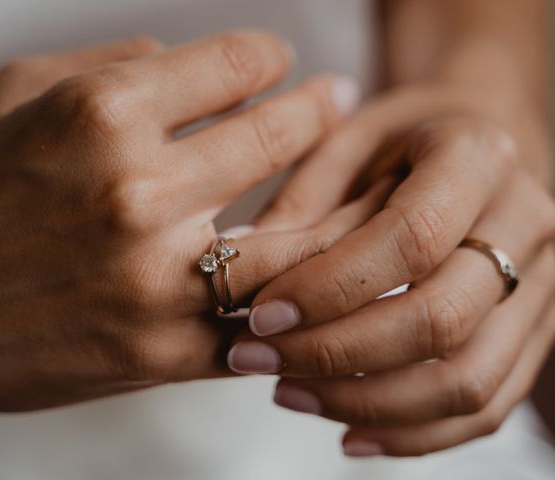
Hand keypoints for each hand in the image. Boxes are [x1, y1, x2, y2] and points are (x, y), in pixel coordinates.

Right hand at [0, 30, 385, 413]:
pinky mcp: (164, 348)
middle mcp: (137, 191)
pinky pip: (260, 316)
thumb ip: (113, 64)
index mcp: (100, 115)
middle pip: (278, 135)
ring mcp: (157, 279)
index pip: (235, 64)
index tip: (282, 64)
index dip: (271, 57)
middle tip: (338, 101)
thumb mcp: (17, 94)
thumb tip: (195, 63)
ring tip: (356, 181)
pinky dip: (296, 288)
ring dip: (335, 200)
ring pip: (294, 234)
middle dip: (318, 109)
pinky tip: (316, 266)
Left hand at [227, 79, 554, 455]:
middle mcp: (526, 221)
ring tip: (286, 392)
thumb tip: (238, 268)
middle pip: (440, 320)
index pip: (411, 239)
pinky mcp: (534, 331)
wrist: (471, 142)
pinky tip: (348, 432)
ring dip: (366, 403)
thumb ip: (301, 203)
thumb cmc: (400, 140)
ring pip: (466, 379)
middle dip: (336, 354)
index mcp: (478, 155)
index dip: (330, 289)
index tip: (261, 315)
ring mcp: (542, 285)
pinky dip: (414, 433)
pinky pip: (486, 405)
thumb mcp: (345, 142)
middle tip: (256, 358)